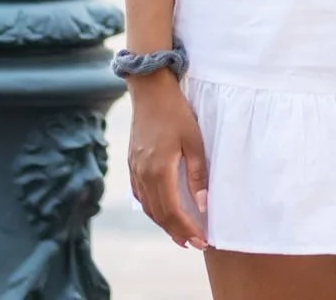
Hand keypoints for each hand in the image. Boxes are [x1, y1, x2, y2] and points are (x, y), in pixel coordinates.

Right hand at [128, 75, 209, 249]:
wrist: (150, 90)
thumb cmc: (176, 113)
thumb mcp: (195, 141)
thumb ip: (198, 175)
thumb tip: (203, 205)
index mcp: (159, 171)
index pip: (173, 211)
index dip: (187, 229)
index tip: (202, 241)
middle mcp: (143, 174)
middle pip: (159, 214)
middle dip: (177, 232)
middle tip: (194, 245)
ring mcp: (135, 170)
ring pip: (148, 207)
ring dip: (164, 223)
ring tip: (180, 235)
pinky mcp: (132, 164)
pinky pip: (141, 195)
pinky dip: (152, 209)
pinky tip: (162, 212)